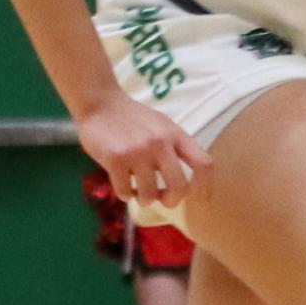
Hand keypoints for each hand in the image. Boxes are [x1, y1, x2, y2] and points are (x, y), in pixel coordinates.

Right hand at [77, 90, 212, 207]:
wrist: (100, 104)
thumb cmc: (133, 118)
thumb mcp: (162, 126)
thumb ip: (174, 148)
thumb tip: (184, 184)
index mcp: (175, 135)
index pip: (203, 163)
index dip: (205, 186)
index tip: (199, 199)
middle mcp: (160, 144)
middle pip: (179, 186)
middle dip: (171, 200)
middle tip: (162, 200)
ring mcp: (138, 152)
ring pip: (149, 195)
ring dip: (144, 199)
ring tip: (138, 192)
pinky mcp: (115, 159)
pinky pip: (125, 191)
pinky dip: (125, 194)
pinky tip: (123, 185)